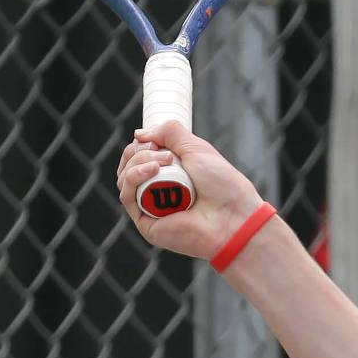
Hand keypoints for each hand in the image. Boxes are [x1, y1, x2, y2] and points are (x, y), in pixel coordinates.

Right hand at [116, 120, 264, 259]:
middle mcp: (157, 191)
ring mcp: (150, 208)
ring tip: (163, 162)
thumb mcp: (196, 148)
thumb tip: (138, 134)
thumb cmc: (222, 184)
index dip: (141, 145)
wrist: (233, 215)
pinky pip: (127, 196)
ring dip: (138, 162)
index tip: (155, 141)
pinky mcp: (146, 223)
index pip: (139, 157)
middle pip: (128, 166)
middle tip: (163, 152)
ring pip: (125, 179)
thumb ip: (170, 133)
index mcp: (169, 175)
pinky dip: (134, 178)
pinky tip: (152, 170)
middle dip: (139, 152)